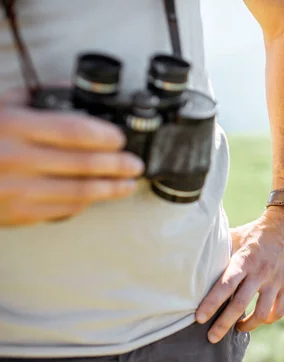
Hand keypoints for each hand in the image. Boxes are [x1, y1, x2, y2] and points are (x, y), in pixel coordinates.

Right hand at [0, 88, 144, 225]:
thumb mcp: (1, 106)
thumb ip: (37, 97)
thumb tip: (76, 90)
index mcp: (13, 126)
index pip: (73, 131)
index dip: (104, 136)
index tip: (120, 139)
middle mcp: (15, 159)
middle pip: (83, 164)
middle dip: (117, 165)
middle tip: (134, 164)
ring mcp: (16, 190)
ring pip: (79, 192)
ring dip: (110, 189)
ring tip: (127, 184)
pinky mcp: (17, 214)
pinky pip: (62, 210)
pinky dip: (86, 203)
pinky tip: (98, 197)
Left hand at [195, 207, 283, 342]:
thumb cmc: (257, 231)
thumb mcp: (237, 236)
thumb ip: (221, 250)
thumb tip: (197, 258)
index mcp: (244, 260)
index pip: (225, 285)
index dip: (211, 303)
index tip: (199, 318)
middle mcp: (260, 272)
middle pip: (239, 305)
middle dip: (223, 325)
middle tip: (211, 338)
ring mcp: (276, 281)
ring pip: (261, 314)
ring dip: (247, 326)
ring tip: (237, 328)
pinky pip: (278, 311)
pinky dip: (268, 320)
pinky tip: (260, 319)